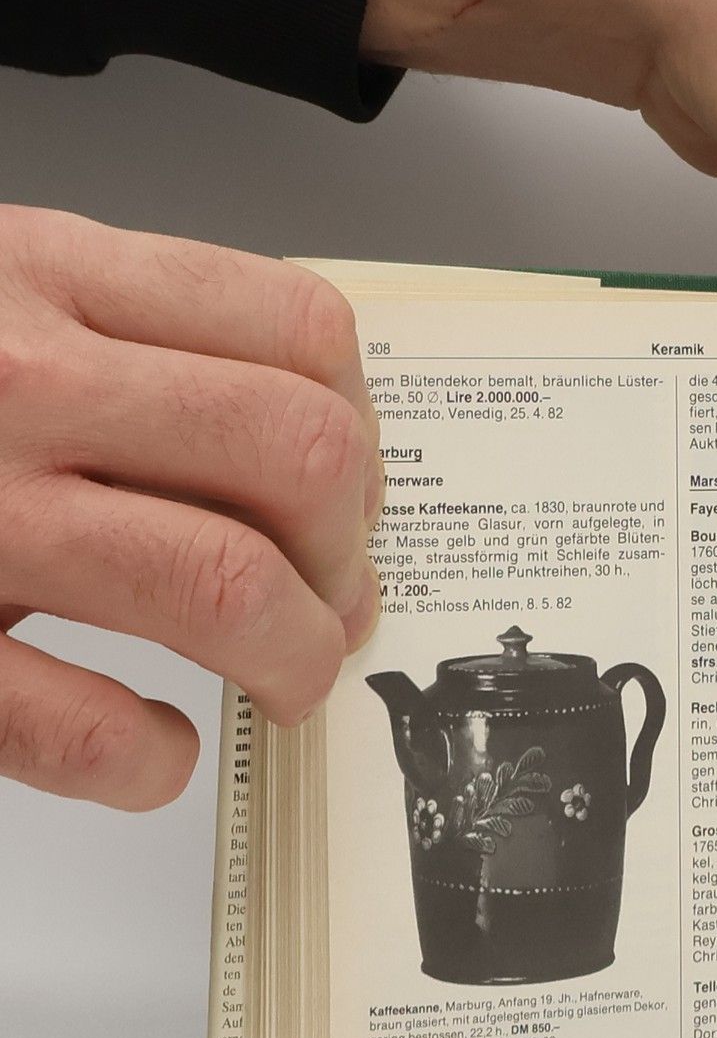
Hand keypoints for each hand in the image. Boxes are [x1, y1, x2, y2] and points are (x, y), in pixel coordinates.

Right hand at [0, 208, 382, 807]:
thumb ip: (122, 340)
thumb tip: (310, 456)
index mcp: (37, 278)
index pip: (298, 334)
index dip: (361, 433)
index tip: (346, 498)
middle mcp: (10, 381)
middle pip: (298, 459)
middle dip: (349, 556)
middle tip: (329, 603)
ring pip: (227, 586)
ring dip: (295, 659)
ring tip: (279, 679)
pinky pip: (89, 728)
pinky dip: (153, 760)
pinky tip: (149, 747)